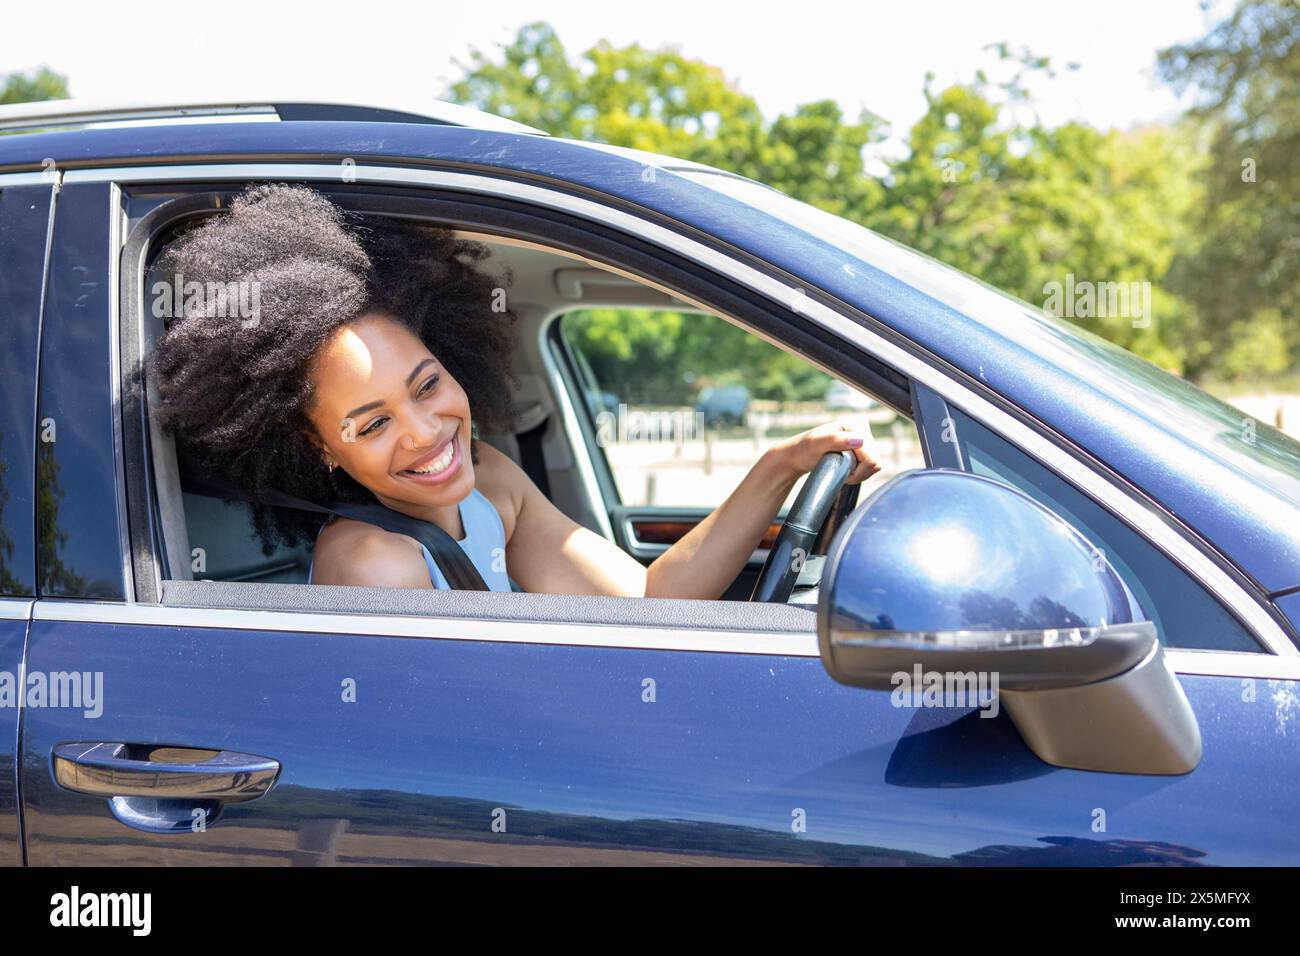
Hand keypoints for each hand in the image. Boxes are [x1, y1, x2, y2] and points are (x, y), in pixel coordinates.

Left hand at [765, 419, 881, 485]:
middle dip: (858, 472)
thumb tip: (860, 440)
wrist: (797, 456)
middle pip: (875, 462)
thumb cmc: (804, 449)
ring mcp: (864, 440)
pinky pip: (871, 468)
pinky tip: (845, 469)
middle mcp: (863, 430)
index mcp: (856, 425)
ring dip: (858, 473)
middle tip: (839, 470)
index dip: (857, 470)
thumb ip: (836, 440)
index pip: (871, 458)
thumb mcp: (816, 444)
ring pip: (874, 466)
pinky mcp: (863, 450)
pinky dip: (859, 473)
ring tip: (841, 469)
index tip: (839, 469)